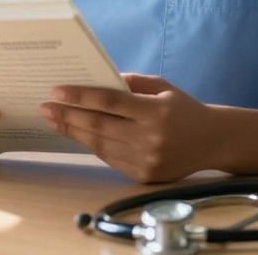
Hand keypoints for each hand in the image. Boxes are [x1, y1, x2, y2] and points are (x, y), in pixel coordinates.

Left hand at [39, 73, 214, 182]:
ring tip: (54, 121)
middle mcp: (151, 139)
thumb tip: (94, 81)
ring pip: (100, 145)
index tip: (56, 91)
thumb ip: (130, 83)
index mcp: (156, 112)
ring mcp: (147, 161)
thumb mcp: (161, 87)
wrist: (213, 141)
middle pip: (99, 126)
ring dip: (73, 132)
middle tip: (45, 108)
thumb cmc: (182, 108)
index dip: (80, 97)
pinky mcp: (144, 176)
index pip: (110, 103)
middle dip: (68, 116)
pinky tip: (77, 134)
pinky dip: (91, 146)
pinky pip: (110, 159)